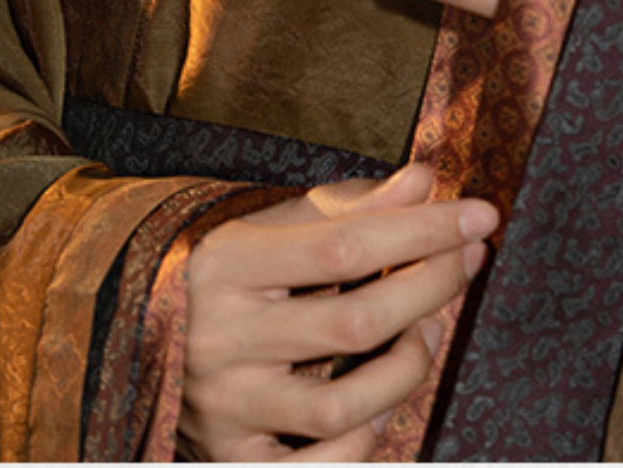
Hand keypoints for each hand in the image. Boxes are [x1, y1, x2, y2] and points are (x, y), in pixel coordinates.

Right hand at [178, 164, 497, 461]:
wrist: (140, 333)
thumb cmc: (238, 273)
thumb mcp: (281, 224)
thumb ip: (354, 205)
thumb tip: (425, 181)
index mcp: (228, 264)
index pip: (346, 244)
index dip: (425, 230)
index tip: (482, 215)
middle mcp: (220, 339)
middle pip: (355, 324)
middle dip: (433, 288)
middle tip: (470, 260)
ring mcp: (224, 409)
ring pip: (344, 406)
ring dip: (409, 366)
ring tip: (427, 329)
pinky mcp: (231, 462)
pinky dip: (364, 442)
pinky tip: (380, 405)